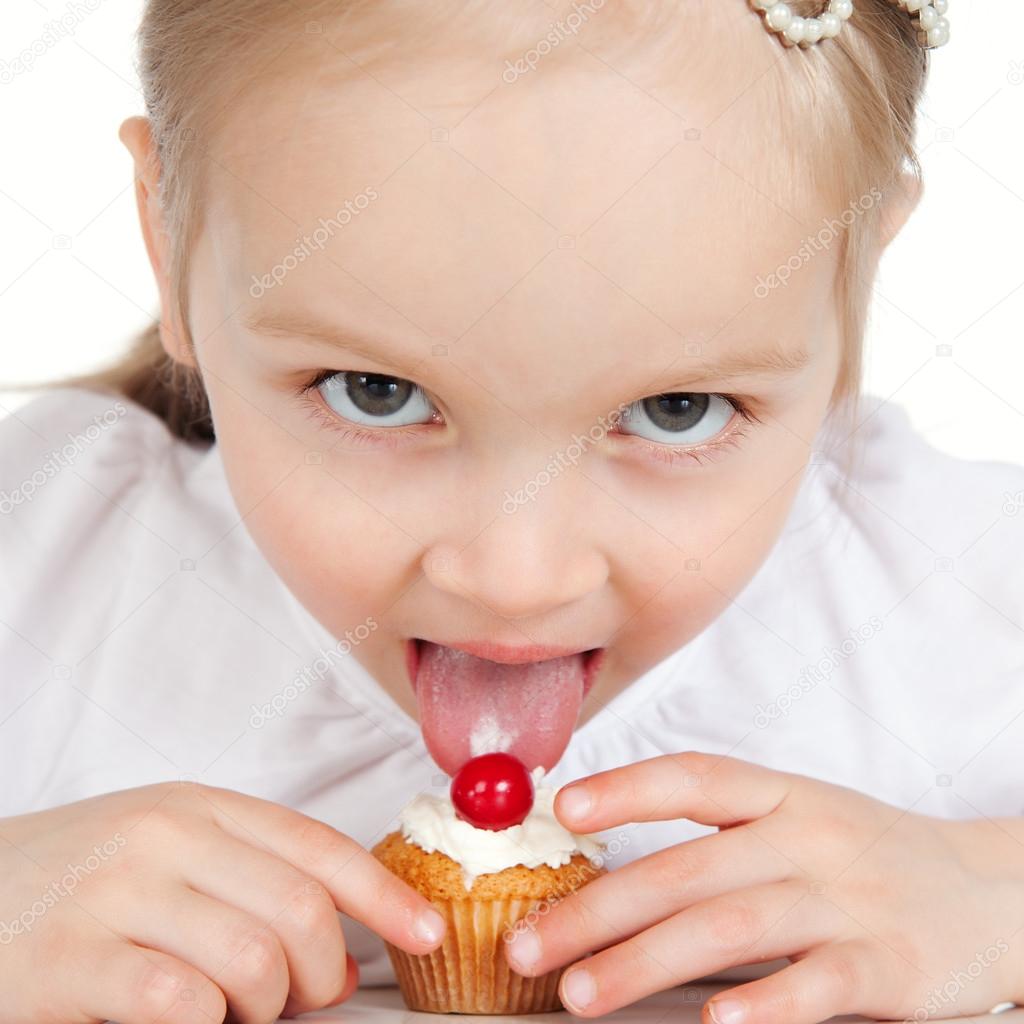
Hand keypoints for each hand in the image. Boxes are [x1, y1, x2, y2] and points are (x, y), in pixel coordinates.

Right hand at [0, 782, 444, 1022]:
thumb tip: (341, 954)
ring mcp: (116, 896)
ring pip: (252, 961)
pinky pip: (180, 1003)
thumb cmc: (79, 878)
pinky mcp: (69, 961)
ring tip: (232, 1012)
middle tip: (299, 999)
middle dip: (321, 973)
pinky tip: (186, 1019)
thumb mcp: (168, 853)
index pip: (317, 847)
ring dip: (262, 1008)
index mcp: (198, 807)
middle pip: (299, 910)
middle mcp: (164, 837)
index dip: (384, 894)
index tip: (427, 931)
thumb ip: (251, 883)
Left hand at [504, 752, 1023, 1023]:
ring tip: (582, 994)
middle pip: (687, 870)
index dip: (626, 788)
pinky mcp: (887, 965)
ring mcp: (847, 900)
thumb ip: (718, 838)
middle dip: (599, 911)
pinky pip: (818, 983)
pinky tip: (715, 1022)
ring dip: (647, 962)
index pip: (692, 776)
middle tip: (530, 945)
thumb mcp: (798, 819)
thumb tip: (611, 870)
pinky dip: (764, 1001)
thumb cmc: (865, 854)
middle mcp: (806, 838)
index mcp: (779, 795)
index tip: (564, 808)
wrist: (989, 891)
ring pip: (732, 925)